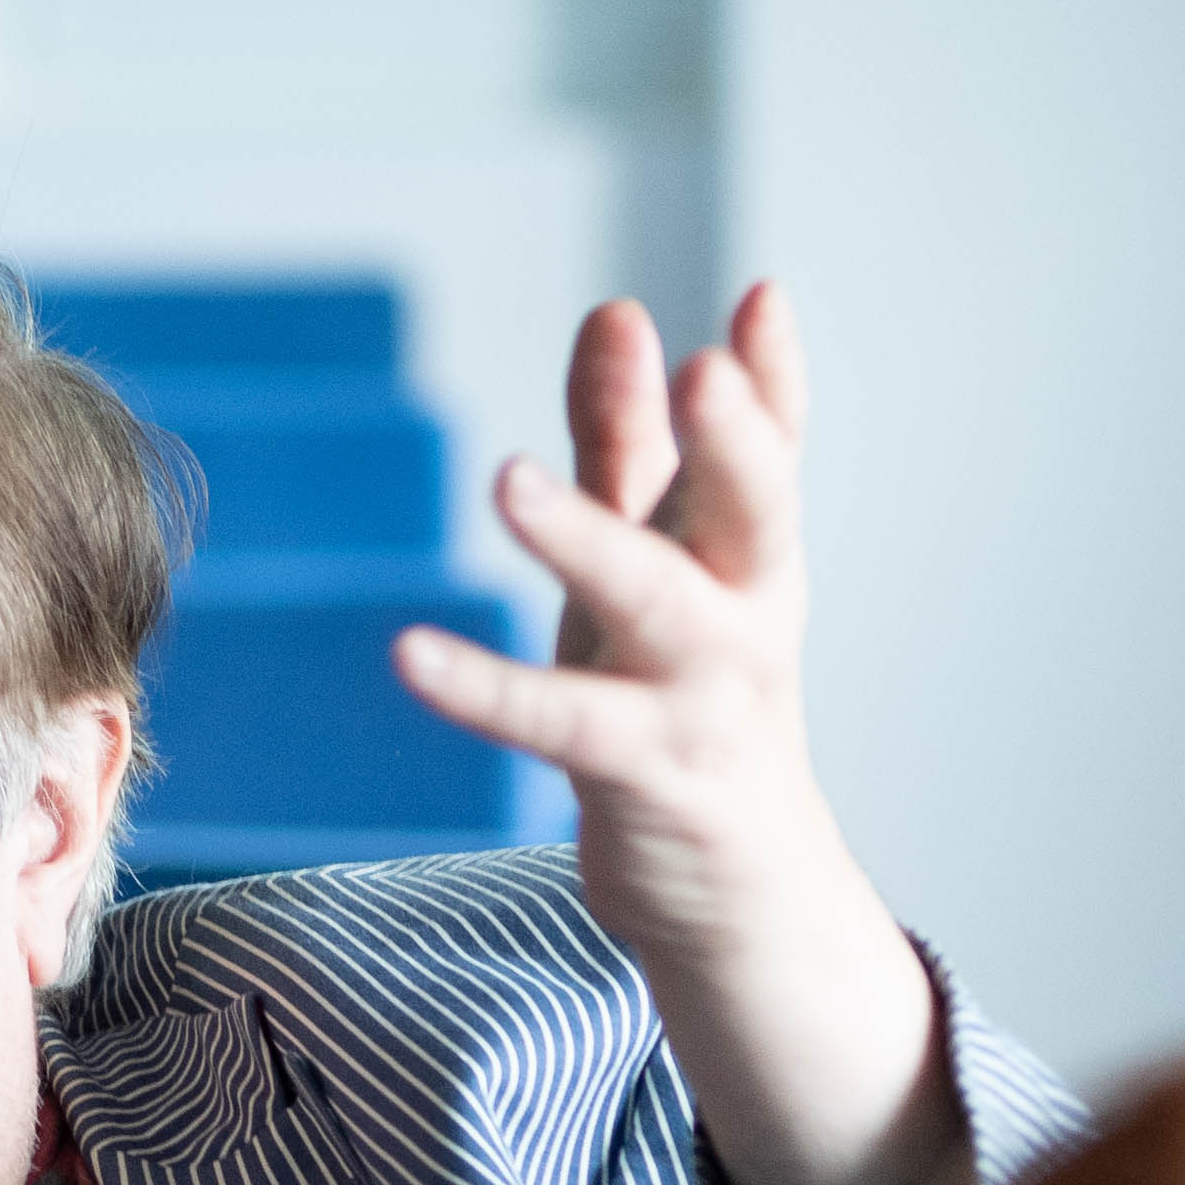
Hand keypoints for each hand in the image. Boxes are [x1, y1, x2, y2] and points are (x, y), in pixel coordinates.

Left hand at [393, 286, 966, 1184]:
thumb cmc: (678, 697)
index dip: (772, 379)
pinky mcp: (643, 775)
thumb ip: (630, 445)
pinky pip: (559, 725)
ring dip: (590, 542)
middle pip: (758, 516)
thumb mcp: (656, 565)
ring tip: (511, 480)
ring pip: (658, 608)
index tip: (757, 296)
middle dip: (739, 442)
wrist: (732, 888)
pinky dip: (485, 689)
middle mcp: (747, 620)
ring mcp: (704, 700)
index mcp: (752, 560)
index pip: (773, 454)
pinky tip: (411, 654)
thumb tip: (616, 313)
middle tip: (703, 370)